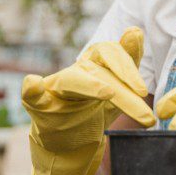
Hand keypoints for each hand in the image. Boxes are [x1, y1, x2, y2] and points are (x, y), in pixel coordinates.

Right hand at [21, 27, 155, 174]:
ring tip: (108, 93)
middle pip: (99, 70)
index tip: (142, 89)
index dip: (127, 64)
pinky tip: (32, 84)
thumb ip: (128, 62)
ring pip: (72, 81)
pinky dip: (31, 89)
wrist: (70, 144)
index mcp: (95, 66)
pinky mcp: (39, 106)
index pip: (111, 54)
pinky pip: (32, 96)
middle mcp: (76, 72)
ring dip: (91, 86)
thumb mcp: (119, 89)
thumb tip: (135, 30)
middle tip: (143, 107)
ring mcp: (55, 89)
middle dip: (123, 86)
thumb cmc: (95, 111)